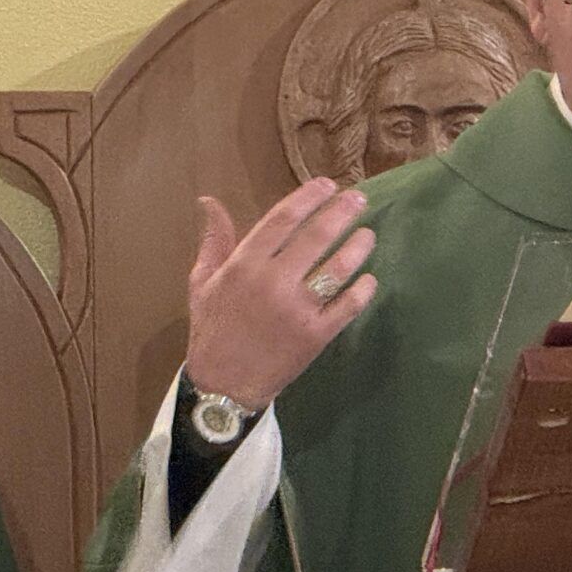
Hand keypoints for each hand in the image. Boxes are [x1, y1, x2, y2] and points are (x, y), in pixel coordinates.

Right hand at [184, 179, 377, 409]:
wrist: (223, 385)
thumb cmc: (213, 329)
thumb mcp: (202, 281)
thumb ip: (214, 240)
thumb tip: (210, 202)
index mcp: (244, 265)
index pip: (283, 219)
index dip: (308, 197)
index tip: (327, 185)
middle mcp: (273, 282)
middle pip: (316, 236)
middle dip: (342, 213)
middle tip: (358, 200)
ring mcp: (297, 310)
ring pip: (337, 268)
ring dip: (357, 247)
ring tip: (367, 235)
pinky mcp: (316, 336)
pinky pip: (347, 306)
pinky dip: (362, 290)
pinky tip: (369, 278)